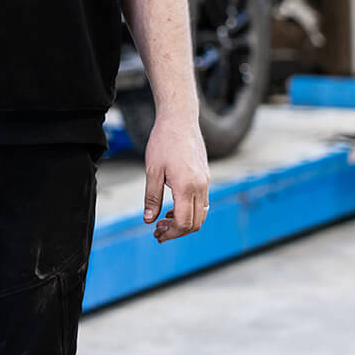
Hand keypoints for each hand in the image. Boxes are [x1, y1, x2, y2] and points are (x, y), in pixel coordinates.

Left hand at [142, 109, 210, 242]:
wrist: (180, 120)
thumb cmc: (163, 142)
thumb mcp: (152, 171)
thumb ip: (151, 198)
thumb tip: (149, 220)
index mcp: (187, 187)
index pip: (184, 222)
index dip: (171, 233)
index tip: (157, 235)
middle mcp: (201, 187)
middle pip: (195, 223)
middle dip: (177, 232)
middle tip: (158, 231)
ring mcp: (205, 182)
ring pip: (201, 214)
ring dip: (184, 223)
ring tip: (163, 221)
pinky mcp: (205, 177)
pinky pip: (202, 203)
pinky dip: (190, 211)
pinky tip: (173, 208)